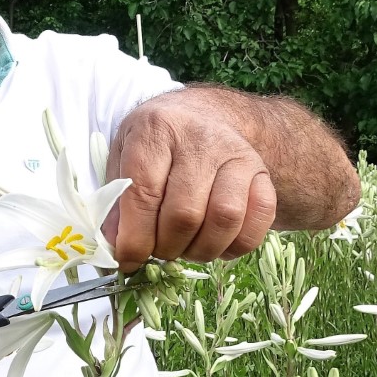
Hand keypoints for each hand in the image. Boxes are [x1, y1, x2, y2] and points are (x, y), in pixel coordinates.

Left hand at [102, 97, 276, 265]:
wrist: (204, 116)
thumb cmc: (156, 142)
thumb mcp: (123, 156)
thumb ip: (116, 200)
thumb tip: (114, 245)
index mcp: (156, 129)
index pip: (144, 193)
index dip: (134, 238)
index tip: (127, 260)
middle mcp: (201, 138)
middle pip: (185, 213)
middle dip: (166, 247)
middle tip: (157, 250)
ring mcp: (238, 154)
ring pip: (225, 219)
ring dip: (200, 250)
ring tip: (184, 247)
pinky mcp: (262, 173)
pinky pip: (258, 221)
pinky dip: (236, 245)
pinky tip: (216, 243)